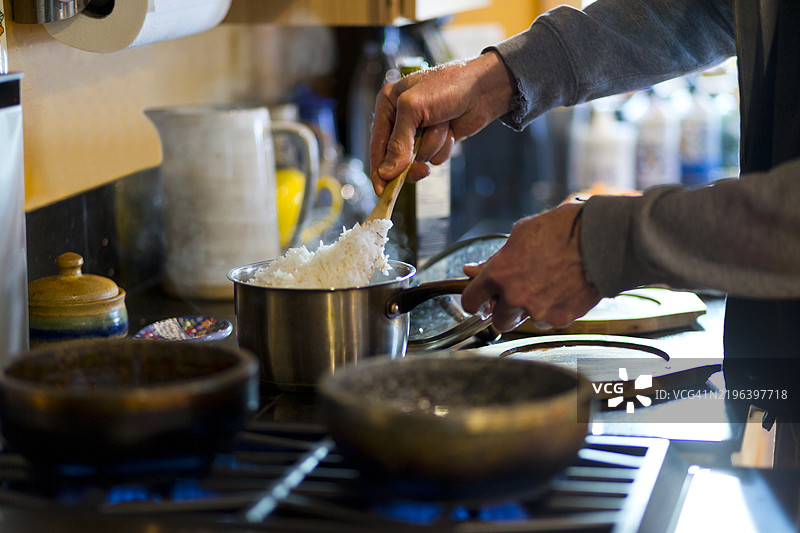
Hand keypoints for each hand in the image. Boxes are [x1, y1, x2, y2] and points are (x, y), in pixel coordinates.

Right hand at [369, 51, 514, 193]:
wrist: (484, 88)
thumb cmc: (448, 86)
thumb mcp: (414, 108)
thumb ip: (398, 142)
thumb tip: (387, 172)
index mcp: (389, 104)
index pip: (377, 144)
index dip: (378, 169)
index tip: (381, 190)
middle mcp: (401, 119)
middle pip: (396, 158)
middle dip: (411, 161)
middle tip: (422, 168)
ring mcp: (420, 131)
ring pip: (418, 159)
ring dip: (433, 146)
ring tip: (443, 126)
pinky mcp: (437, 140)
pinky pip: (434, 158)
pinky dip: (444, 148)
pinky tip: (451, 131)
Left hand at [460, 203, 600, 331]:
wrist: (601, 239)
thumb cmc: (562, 230)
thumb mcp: (520, 234)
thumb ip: (494, 258)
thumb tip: (472, 270)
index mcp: (499, 274)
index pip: (471, 302)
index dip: (475, 301)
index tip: (480, 300)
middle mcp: (515, 296)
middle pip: (498, 321)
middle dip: (505, 309)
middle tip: (518, 293)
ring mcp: (538, 310)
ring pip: (525, 321)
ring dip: (529, 310)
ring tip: (546, 287)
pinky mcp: (560, 319)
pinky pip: (548, 321)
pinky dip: (552, 310)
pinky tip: (561, 290)